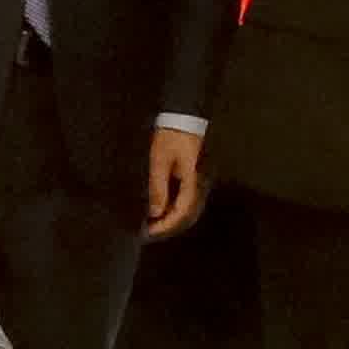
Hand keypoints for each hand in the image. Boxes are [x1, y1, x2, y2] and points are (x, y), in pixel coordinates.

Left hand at [142, 124, 209, 241]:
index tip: (150, 231)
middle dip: (169, 225)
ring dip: (172, 217)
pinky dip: (174, 207)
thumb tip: (155, 213)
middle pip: (187, 214)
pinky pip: (186, 199)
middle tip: (150, 231)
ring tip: (153, 222)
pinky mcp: (193, 177)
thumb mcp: (160, 161)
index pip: (181, 211)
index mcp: (192, 181)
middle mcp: (199, 184)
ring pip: (188, 208)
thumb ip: (158, 188)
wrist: (183, 117)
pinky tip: (162, 208)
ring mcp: (197, 181)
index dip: (166, 224)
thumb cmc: (171, 137)